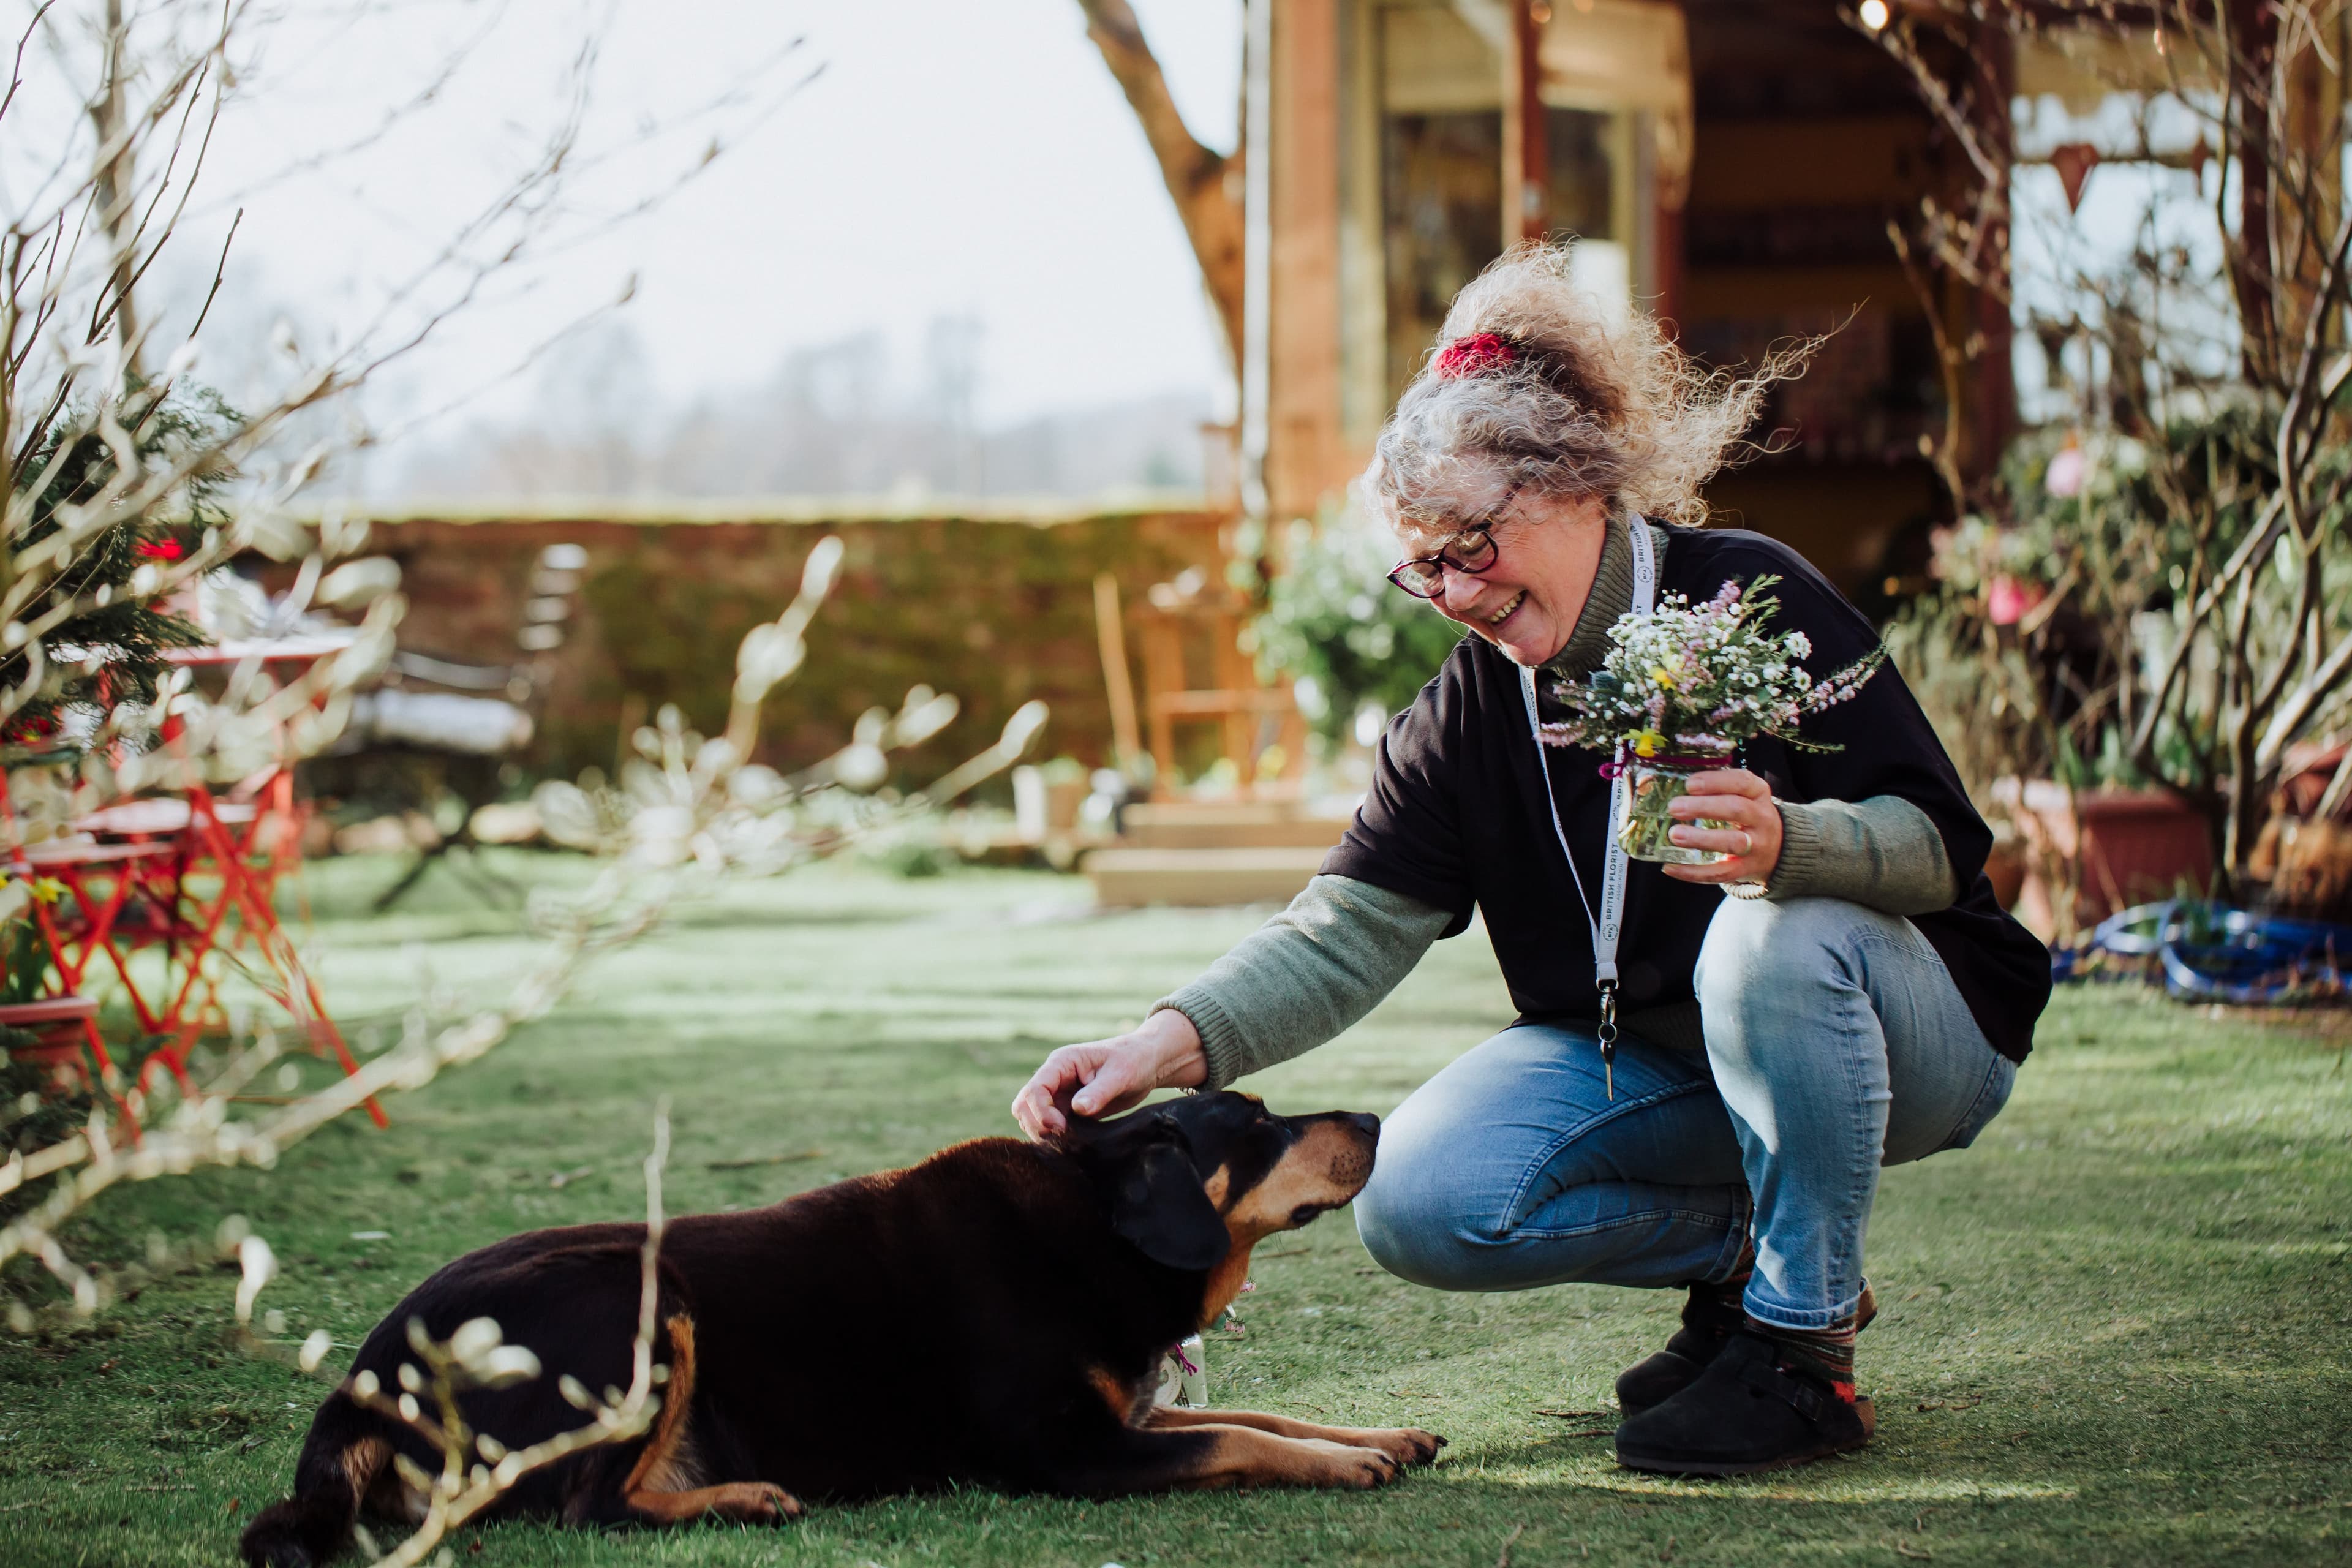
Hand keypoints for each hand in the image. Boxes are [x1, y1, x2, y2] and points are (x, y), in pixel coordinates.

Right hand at [1010, 1008, 1207, 1140]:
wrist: (1146, 1064)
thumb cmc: (1134, 1061)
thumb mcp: (1121, 1074)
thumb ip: (1099, 1091)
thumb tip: (1078, 1109)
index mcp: (1062, 1063)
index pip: (1035, 1089)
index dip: (1042, 1112)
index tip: (1061, 1128)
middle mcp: (1054, 1078)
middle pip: (1024, 1105)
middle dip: (1037, 1125)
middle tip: (1062, 1140)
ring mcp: (1059, 1094)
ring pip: (1032, 1117)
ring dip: (1043, 1133)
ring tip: (1068, 1144)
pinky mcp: (1067, 1108)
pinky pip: (1049, 1125)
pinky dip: (1054, 1137)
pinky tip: (1072, 1144)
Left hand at [1660, 767, 1782, 887]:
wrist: (1776, 848)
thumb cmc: (1747, 815)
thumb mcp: (1743, 795)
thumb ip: (1716, 788)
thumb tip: (1671, 784)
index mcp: (1758, 793)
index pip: (1741, 782)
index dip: (1715, 782)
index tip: (1690, 784)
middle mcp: (1761, 818)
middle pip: (1735, 809)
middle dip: (1703, 807)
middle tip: (1675, 807)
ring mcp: (1756, 845)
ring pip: (1732, 842)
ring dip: (1701, 839)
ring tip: (1675, 834)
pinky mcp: (1745, 869)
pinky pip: (1720, 873)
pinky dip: (1693, 872)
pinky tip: (1670, 867)